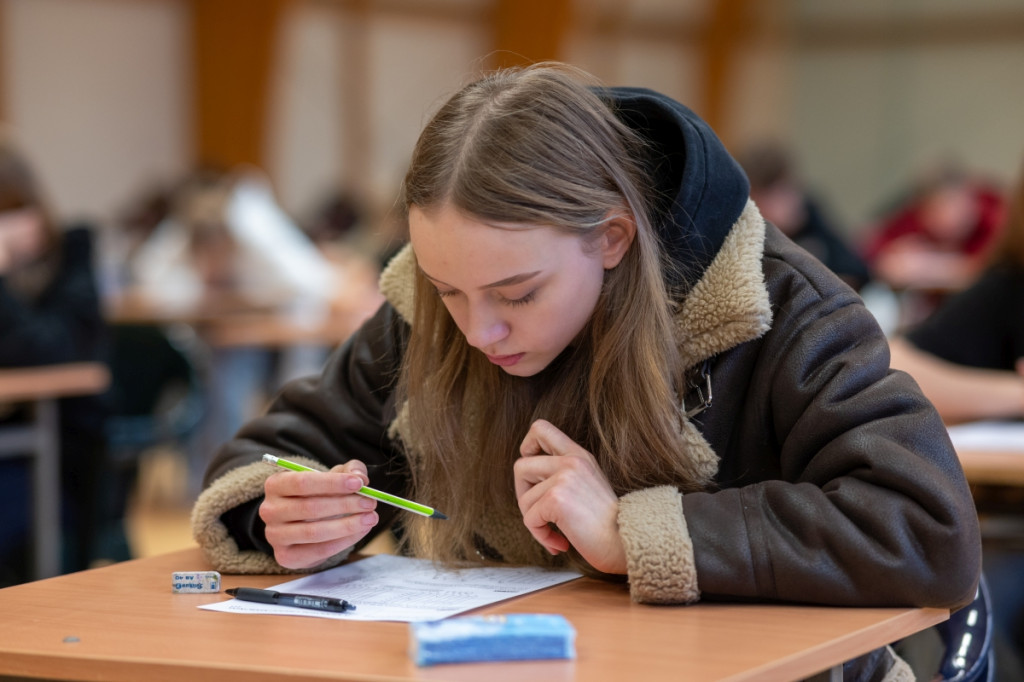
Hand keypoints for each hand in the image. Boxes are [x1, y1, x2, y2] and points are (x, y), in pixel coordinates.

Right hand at [259, 460, 378, 568]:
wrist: (302, 525)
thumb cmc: (319, 495)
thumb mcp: (334, 477)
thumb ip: (350, 471)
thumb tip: (360, 477)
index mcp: (276, 484)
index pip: (302, 482)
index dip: (332, 483)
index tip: (358, 484)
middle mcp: (269, 510)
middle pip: (310, 508)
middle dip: (345, 505)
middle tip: (370, 503)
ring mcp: (274, 535)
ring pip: (314, 532)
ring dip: (347, 525)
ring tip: (370, 518)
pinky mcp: (285, 556)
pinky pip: (317, 551)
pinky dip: (343, 541)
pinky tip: (360, 531)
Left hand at [514, 419, 626, 573]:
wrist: (627, 541)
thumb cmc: (608, 523)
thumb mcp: (589, 484)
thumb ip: (565, 474)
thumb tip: (530, 481)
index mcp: (579, 455)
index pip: (540, 429)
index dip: (527, 448)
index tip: (535, 475)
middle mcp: (571, 461)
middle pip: (521, 466)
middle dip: (523, 495)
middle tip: (539, 514)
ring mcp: (563, 478)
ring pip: (524, 499)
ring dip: (535, 522)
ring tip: (556, 534)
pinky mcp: (556, 499)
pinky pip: (529, 519)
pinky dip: (541, 536)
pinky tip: (560, 543)